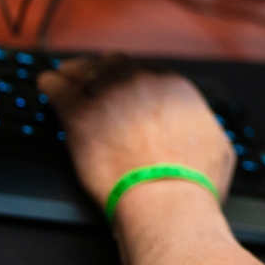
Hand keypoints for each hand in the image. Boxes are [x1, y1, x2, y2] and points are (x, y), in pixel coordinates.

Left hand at [37, 55, 235, 210]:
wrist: (166, 200)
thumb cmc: (193, 182)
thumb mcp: (218, 145)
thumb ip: (204, 127)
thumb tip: (204, 128)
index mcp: (175, 88)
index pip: (148, 70)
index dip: (134, 78)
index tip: (127, 86)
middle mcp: (142, 83)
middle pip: (116, 63)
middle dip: (104, 69)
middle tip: (94, 77)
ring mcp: (110, 96)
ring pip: (85, 70)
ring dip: (75, 71)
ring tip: (65, 75)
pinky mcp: (80, 116)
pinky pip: (58, 89)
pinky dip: (50, 84)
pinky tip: (47, 85)